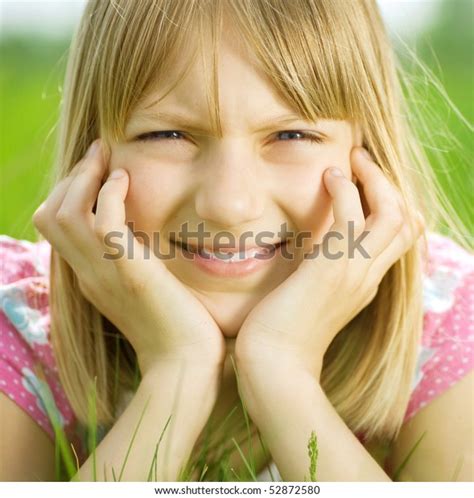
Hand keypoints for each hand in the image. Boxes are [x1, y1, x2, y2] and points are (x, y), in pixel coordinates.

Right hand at [33, 139, 225, 375]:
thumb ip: (133, 265)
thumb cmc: (176, 330)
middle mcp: (87, 274)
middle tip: (100, 155)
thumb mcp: (145, 291)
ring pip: (66, 212)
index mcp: (90, 278)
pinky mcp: (128, 272)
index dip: (71, 192)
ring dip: (85, 177)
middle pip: (50, 214)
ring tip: (109, 159)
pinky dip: (108, 192)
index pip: (56, 226)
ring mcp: (103, 273)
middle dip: (72, 177)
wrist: (185, 366)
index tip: (98, 170)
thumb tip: (141, 238)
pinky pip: (101, 221)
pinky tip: (126, 179)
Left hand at [234, 146, 424, 378]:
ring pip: (391, 213)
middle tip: (363, 161)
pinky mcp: (333, 267)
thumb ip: (321, 276)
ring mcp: (356, 271)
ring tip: (352, 158)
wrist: (275, 366)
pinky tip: (329, 175)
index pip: (399, 239)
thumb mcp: (312, 300)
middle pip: (405, 220)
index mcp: (366, 285)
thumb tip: (310, 255)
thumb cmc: (284, 335)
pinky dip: (346, 189)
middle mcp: (370, 277)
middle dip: (389, 185)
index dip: (391, 206)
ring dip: (374, 178)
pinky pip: (353, 217)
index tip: (368, 184)